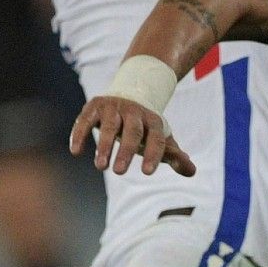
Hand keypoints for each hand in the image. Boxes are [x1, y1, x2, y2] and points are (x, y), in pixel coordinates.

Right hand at [69, 95, 196, 176]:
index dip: (153, 154)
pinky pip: (86, 120)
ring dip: (104, 146)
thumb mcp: (161, 139)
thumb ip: (174, 156)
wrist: (129, 94)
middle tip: (119, 172)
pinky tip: (76, 152)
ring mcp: (113, 107)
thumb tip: (191, 171)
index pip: (157, 139)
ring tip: (100, 167)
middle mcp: (134, 112)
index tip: (147, 172)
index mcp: (153, 121)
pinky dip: (80, 134)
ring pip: (110, 126)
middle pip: (133, 131)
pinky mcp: (95, 106)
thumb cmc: (146, 127)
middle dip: (126, 151)